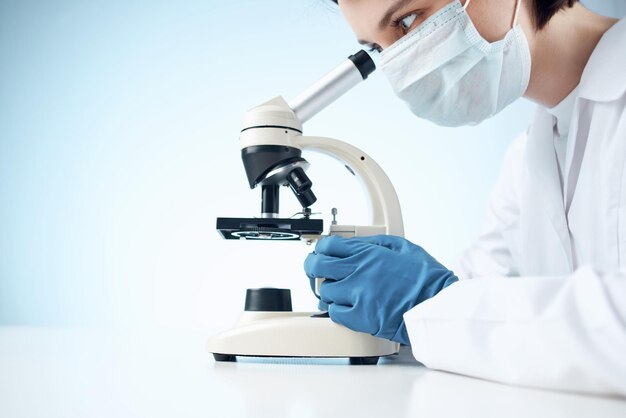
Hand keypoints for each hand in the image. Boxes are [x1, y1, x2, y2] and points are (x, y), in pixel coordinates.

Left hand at [304, 235, 457, 344]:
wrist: (437, 305)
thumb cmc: (427, 279)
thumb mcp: (404, 247)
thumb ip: (377, 242)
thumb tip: (359, 241)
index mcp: (368, 253)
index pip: (328, 245)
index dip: (321, 248)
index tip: (321, 253)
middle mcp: (358, 271)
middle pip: (317, 266)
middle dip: (312, 267)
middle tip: (315, 272)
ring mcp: (357, 294)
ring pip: (325, 291)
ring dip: (329, 293)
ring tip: (339, 294)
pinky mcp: (360, 317)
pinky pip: (333, 313)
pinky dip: (336, 311)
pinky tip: (346, 309)